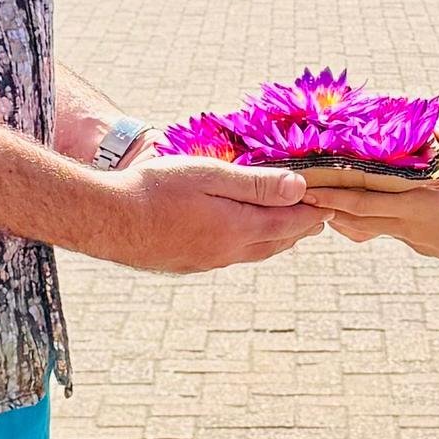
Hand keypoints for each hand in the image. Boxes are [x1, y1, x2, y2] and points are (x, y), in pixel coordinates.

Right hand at [89, 157, 313, 273]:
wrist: (108, 220)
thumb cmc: (156, 188)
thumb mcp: (210, 175)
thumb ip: (256, 183)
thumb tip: (300, 189)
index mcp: (238, 229)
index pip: (289, 223)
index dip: (312, 213)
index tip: (330, 205)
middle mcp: (227, 252)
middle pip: (276, 243)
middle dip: (299, 229)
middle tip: (317, 218)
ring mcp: (206, 261)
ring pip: (253, 253)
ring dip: (275, 240)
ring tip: (287, 229)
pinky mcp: (186, 263)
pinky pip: (230, 257)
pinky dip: (248, 246)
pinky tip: (240, 238)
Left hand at [316, 128, 438, 290]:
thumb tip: (430, 121)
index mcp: (417, 207)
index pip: (363, 199)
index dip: (333, 192)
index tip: (309, 183)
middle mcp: (407, 226)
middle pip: (355, 216)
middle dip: (327, 203)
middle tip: (301, 190)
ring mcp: (412, 239)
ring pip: (368, 226)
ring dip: (343, 213)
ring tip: (322, 197)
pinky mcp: (420, 244)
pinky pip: (385, 229)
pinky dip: (366, 218)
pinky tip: (361, 207)